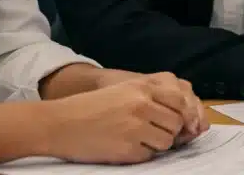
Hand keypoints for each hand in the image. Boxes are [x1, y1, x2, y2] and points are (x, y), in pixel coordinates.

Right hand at [90, 71, 208, 145]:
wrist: (58, 124)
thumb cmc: (91, 108)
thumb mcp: (124, 90)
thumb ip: (153, 96)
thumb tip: (183, 115)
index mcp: (142, 88)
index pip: (180, 101)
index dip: (184, 114)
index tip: (181, 122)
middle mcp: (142, 105)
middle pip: (177, 123)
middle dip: (169, 130)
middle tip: (152, 132)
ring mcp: (135, 127)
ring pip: (167, 141)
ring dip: (157, 143)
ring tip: (136, 139)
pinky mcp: (127, 149)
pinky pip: (149, 155)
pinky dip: (141, 154)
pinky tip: (123, 146)